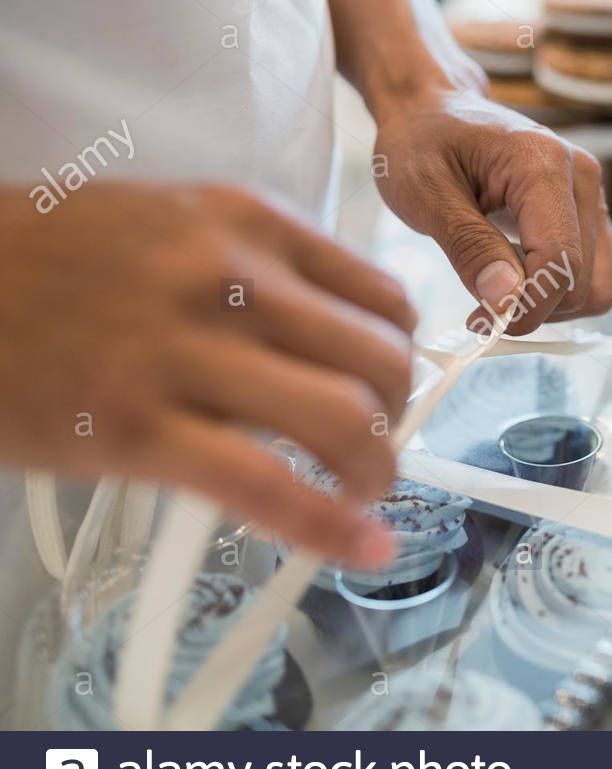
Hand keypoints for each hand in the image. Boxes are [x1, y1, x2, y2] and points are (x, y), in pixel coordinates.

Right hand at [0, 181, 415, 567]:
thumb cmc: (56, 262)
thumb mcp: (172, 227)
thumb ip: (256, 271)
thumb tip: (332, 343)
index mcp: (248, 223)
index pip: (382, 298)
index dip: (399, 358)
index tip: (385, 390)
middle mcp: (232, 278)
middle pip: (379, 362)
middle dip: (396, 418)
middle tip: (372, 446)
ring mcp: (184, 353)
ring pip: (344, 420)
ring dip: (375, 470)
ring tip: (360, 491)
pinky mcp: (136, 428)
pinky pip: (266, 486)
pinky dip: (328, 527)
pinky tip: (361, 545)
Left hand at [371, 88, 611, 334]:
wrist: (434, 111)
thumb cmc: (421, 143)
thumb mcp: (423, 193)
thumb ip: (468, 246)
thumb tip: (507, 303)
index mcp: (542, 163)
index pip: (561, 260)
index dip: (528, 308)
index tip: (482, 324)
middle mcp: (582, 177)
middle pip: (585, 280)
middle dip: (536, 309)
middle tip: (481, 309)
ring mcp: (593, 194)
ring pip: (604, 284)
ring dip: (557, 307)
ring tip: (505, 294)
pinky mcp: (592, 212)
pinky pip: (609, 272)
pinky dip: (573, 293)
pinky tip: (529, 284)